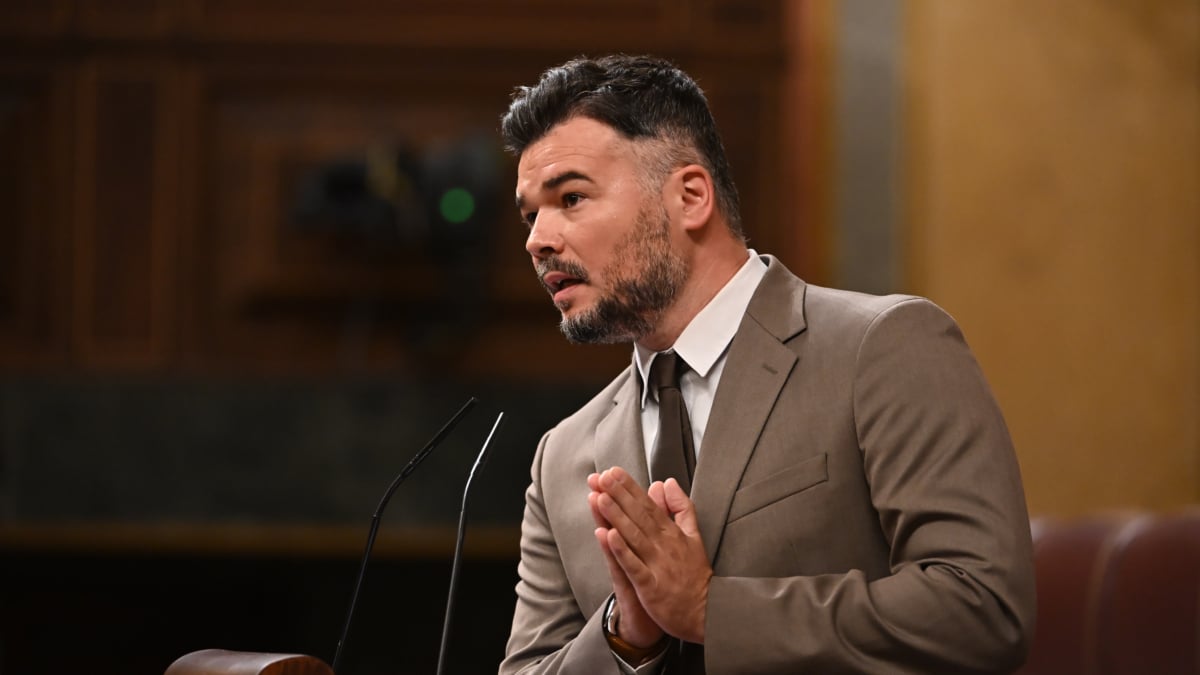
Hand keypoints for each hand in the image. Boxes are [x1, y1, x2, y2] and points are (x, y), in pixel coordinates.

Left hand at [593, 467, 711, 642]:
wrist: (707, 613)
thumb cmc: (695, 576)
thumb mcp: (694, 536)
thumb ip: (681, 508)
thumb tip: (667, 483)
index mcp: (672, 533)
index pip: (648, 505)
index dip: (630, 488)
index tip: (614, 472)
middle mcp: (664, 545)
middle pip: (639, 516)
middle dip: (620, 495)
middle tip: (603, 477)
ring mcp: (657, 565)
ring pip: (634, 536)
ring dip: (617, 516)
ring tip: (601, 497)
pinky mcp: (651, 586)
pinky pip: (634, 566)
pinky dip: (622, 551)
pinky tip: (608, 536)